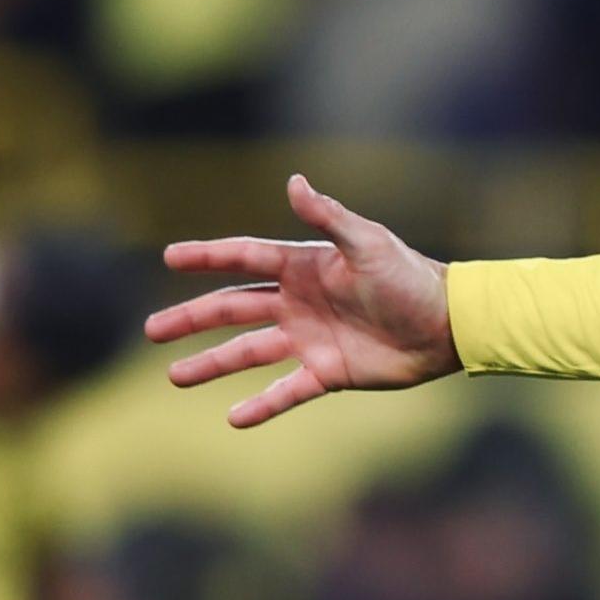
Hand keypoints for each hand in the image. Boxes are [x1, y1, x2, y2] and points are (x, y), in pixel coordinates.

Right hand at [150, 174, 459, 429]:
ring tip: (174, 375)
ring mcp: (309, 339)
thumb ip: (328, 217)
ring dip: (211, 364)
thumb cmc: (411, 277)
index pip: (243, 258)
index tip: (169, 257)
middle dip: (192, 318)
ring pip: (248, 352)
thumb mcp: (367, 243)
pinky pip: (286, 391)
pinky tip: (233, 418)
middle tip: (152, 330)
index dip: (207, 256)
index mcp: (302, 265)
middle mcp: (298, 302)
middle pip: (233, 309)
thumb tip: (293, 181)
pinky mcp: (328, 373)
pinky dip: (261, 405)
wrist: (447, 325)